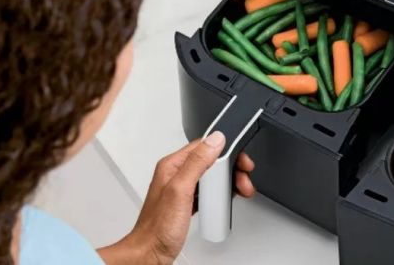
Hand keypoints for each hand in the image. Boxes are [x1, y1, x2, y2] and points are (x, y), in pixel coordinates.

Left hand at [98, 132, 256, 264]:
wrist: (150, 254)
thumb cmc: (158, 228)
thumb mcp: (180, 190)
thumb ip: (197, 163)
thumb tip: (215, 140)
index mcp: (172, 165)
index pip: (205, 146)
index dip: (227, 150)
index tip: (241, 161)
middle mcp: (177, 174)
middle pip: (211, 160)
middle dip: (231, 169)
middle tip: (243, 180)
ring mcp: (182, 189)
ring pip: (212, 176)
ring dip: (228, 181)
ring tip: (239, 191)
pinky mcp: (187, 202)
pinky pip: (208, 191)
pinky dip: (220, 193)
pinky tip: (224, 199)